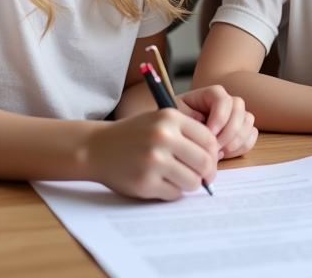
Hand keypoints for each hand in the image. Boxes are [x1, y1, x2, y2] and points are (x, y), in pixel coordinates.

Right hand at [86, 109, 218, 199]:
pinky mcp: (145, 183)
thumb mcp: (160, 121)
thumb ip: (187, 134)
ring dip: (190, 184)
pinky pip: (174, 194)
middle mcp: (163, 137)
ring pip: (192, 181)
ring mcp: (154, 161)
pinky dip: (173, 192)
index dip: (213, 153)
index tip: (209, 161)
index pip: (208, 139)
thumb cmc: (135, 134)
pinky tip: (163, 184)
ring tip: (180, 179)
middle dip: (207, 172)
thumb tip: (215, 159)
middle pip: (204, 162)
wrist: (97, 147)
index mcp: (170, 118)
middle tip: (203, 177)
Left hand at [179, 84, 257, 159]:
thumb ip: (187, 117)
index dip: (219, 117)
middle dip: (228, 133)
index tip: (208, 134)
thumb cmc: (176, 122)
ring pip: (248, 123)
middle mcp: (227, 102)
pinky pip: (251, 136)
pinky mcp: (241, 131)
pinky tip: (225, 154)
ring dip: (235, 141)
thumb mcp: (175, 116)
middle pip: (239, 111)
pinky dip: (242, 146)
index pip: (223, 99)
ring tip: (218, 153)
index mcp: (212, 94)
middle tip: (214, 149)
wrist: (178, 134)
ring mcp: (236, 116)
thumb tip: (203, 123)